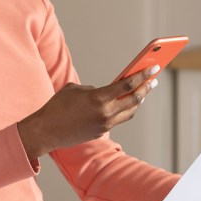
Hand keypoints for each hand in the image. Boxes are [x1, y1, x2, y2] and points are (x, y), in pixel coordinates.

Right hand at [17, 66, 159, 159]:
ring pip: (129, 111)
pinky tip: (126, 103)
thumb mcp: (75, 89)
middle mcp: (105, 113)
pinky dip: (124, 110)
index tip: (153, 68)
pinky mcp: (100, 132)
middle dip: (146, 88)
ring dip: (138, 101)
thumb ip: (95, 90)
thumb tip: (108, 92)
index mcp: (99, 98)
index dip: (142, 75)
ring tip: (143, 92)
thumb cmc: (57, 105)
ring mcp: (104, 124)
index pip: (127, 84)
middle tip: (153, 80)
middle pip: (134, 99)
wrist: (46, 131)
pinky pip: (118, 119)